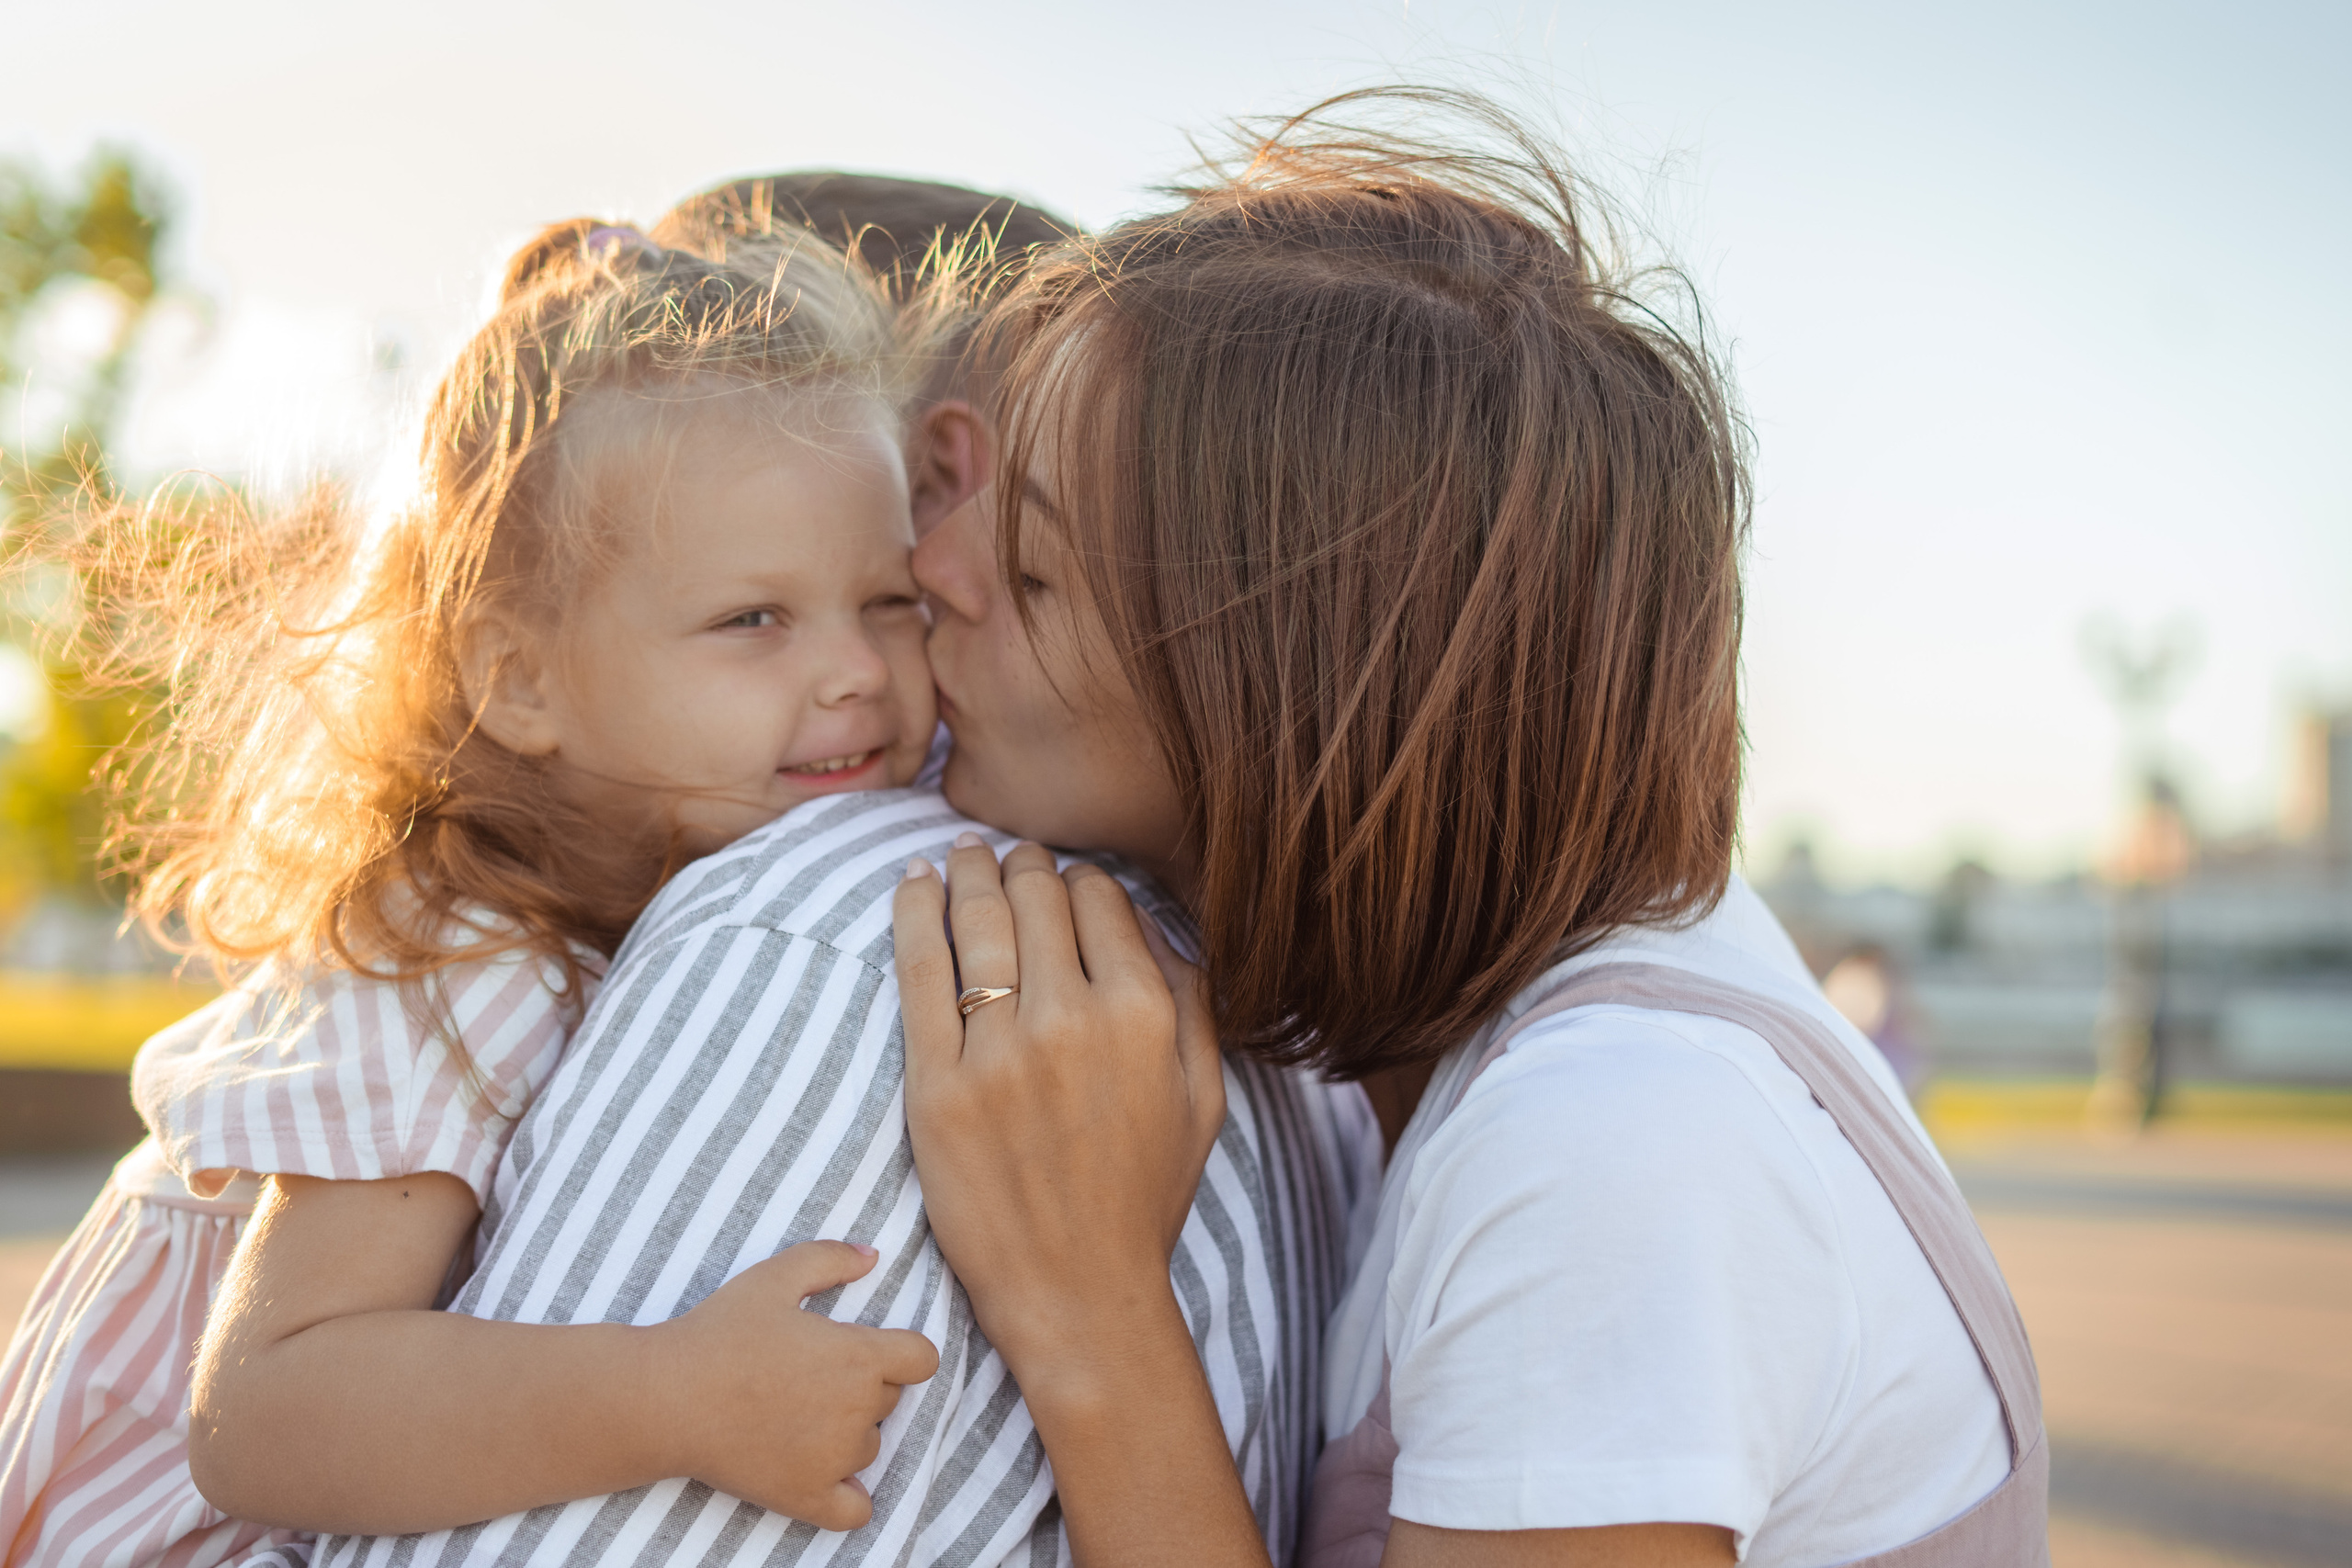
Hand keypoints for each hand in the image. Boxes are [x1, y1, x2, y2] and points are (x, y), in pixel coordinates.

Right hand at [650, 1240, 939, 1530]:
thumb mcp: (774, 1277)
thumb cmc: (719, 1333)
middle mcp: (857, 1410)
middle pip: (890, 1400)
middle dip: (862, 1387)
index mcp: (860, 1356)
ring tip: (797, 1415)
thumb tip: (872, 1255)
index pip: (922, 1359)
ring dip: (849, 1435)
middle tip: (808, 1376)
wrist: (666, 1398)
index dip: (900, 1351)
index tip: (867, 1349)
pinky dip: (848, 1497)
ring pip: (870, 1447)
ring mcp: (835, 1460)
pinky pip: (855, 1511)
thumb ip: (830, 1259)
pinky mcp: (807, 1497)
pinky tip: (827, 1477)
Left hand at [890, 837, 1224, 1382]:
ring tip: (959, 852)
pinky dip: (911, 914)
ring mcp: (997, 1053)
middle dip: (1023, 866)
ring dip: (967, 872)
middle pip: (1036, 900)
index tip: (1066, 881)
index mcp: (1142, 1016)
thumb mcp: (1203, 1099)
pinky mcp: (934, 1085)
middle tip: (1009, 856)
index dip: (1081, 880)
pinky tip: (910, 884)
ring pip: (976, 923)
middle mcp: (1070, 1021)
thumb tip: (1155, 925)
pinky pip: (917, 972)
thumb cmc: (1143, 1198)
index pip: (1101, 903)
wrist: (1077, 1293)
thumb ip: (1192, 1004)